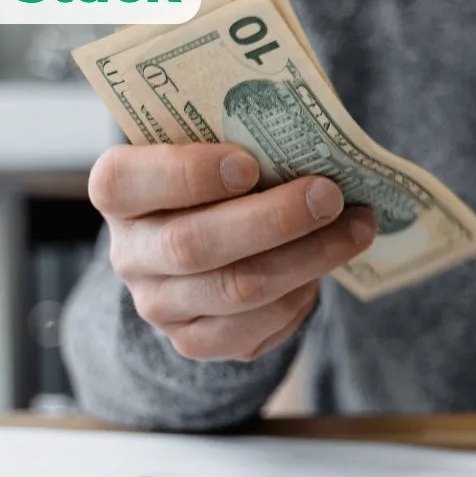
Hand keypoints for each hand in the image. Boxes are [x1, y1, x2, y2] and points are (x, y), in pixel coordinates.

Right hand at [88, 143, 376, 361]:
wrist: (207, 248)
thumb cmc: (220, 179)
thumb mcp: (215, 147)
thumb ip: (243, 136)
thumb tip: (316, 134)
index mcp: (118, 191)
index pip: (127, 182)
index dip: (187, 173)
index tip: (250, 163)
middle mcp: (129, 254)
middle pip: (194, 245)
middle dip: (273, 219)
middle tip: (330, 194)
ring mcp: (159, 305)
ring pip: (238, 290)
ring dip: (309, 257)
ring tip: (357, 227)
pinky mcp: (196, 342)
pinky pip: (255, 329)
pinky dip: (300, 297)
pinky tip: (325, 267)